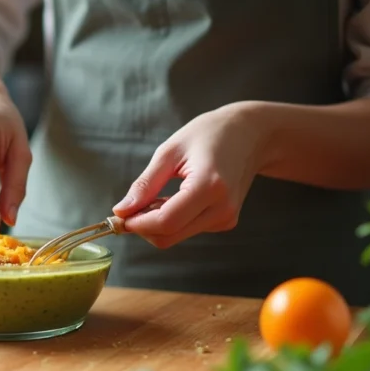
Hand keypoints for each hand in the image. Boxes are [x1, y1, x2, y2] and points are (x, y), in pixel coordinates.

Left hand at [112, 102, 271, 248]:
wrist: (251, 135)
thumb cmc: (209, 134)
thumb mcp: (170, 152)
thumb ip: (145, 184)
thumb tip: (121, 211)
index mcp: (209, 186)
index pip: (165, 222)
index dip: (137, 224)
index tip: (118, 216)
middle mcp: (222, 208)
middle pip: (169, 236)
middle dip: (143, 227)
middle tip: (130, 207)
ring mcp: (226, 218)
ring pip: (176, 236)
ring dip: (156, 223)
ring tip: (157, 194)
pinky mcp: (226, 222)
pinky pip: (188, 230)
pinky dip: (172, 221)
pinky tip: (174, 198)